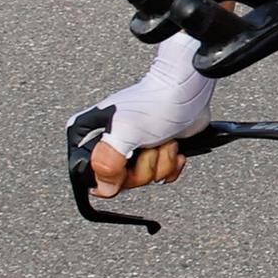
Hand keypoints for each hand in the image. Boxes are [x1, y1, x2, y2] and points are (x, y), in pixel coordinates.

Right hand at [87, 33, 211, 195]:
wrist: (187, 90)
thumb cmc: (155, 100)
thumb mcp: (124, 131)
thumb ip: (108, 161)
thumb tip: (104, 187)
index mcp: (89, 137)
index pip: (92, 178)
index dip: (113, 176)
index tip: (127, 162)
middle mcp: (107, 144)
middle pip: (121, 183)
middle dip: (144, 167)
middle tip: (148, 145)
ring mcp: (131, 150)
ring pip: (144, 180)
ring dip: (160, 162)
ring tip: (161, 140)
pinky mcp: (153, 153)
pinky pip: (161, 176)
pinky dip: (171, 163)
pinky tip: (171, 145)